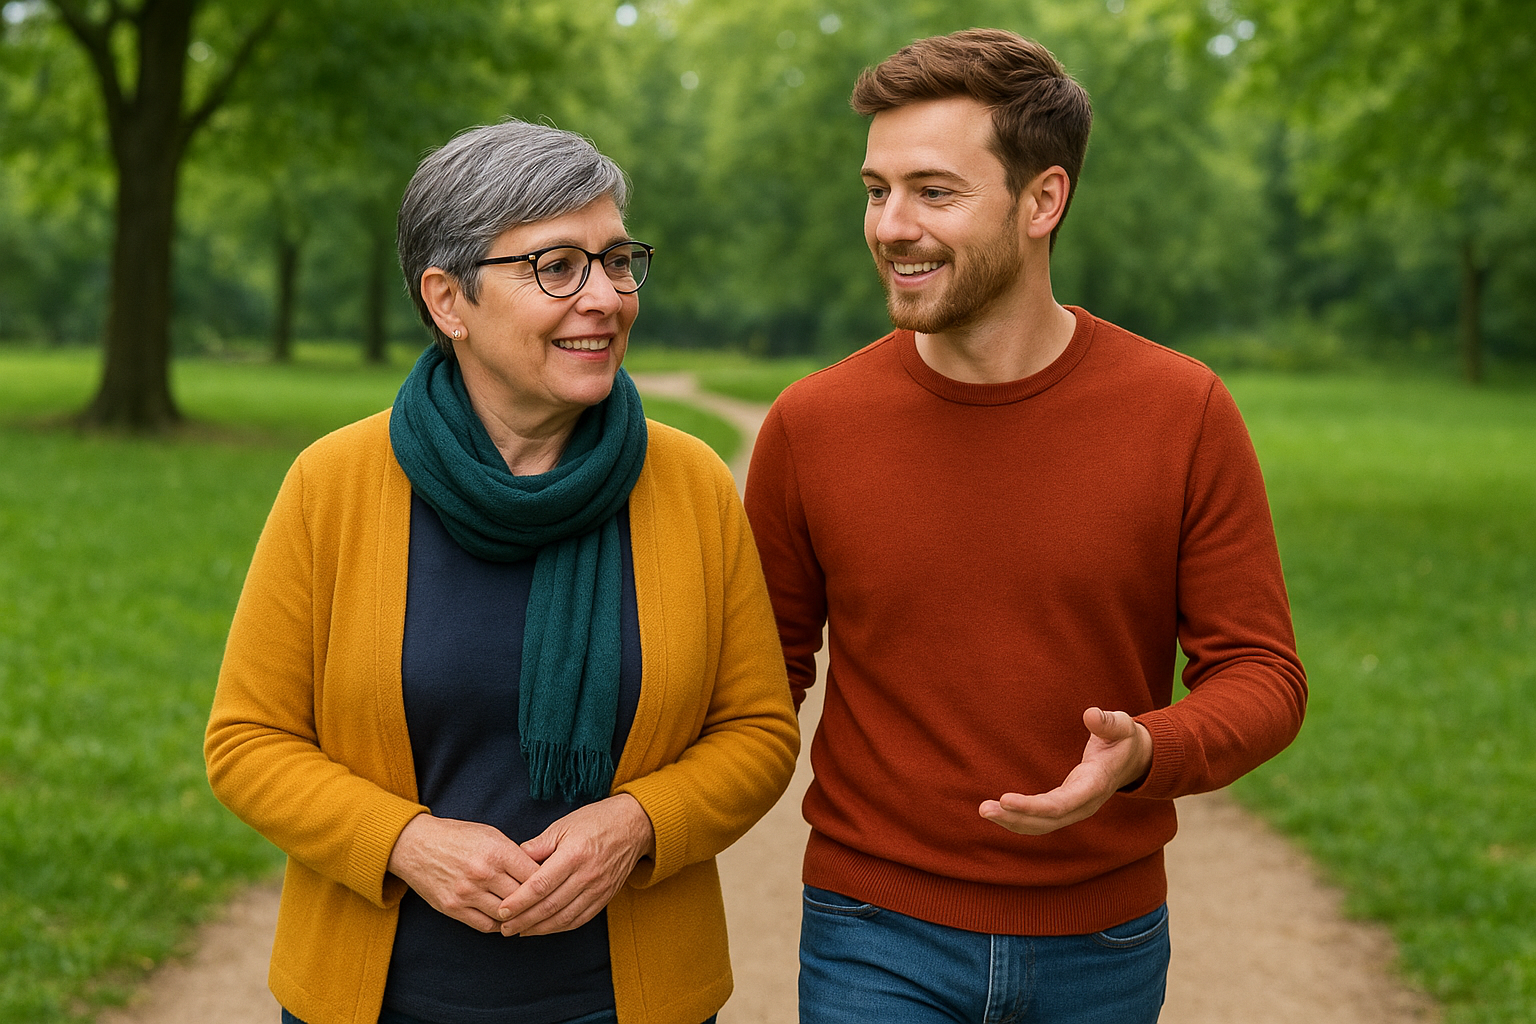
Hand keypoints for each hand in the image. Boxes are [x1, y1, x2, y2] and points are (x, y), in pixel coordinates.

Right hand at [386, 814, 540, 932]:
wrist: (415, 845)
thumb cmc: (457, 836)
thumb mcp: (490, 834)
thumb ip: (514, 853)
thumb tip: (540, 871)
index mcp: (496, 851)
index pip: (535, 875)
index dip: (548, 882)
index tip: (555, 885)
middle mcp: (482, 874)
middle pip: (523, 898)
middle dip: (536, 901)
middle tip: (547, 903)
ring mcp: (467, 894)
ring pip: (506, 915)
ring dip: (518, 916)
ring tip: (528, 913)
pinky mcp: (453, 909)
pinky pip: (485, 926)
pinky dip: (500, 925)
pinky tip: (506, 919)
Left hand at [495, 793, 654, 936]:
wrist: (634, 825)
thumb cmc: (596, 821)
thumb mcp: (563, 825)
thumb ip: (537, 846)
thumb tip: (512, 862)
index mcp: (574, 855)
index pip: (540, 885)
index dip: (519, 901)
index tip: (502, 910)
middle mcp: (587, 875)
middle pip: (550, 906)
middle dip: (524, 920)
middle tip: (504, 927)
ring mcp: (598, 889)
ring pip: (564, 917)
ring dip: (539, 928)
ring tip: (520, 931)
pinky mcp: (605, 897)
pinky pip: (580, 919)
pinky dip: (560, 927)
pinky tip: (544, 928)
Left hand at [979, 707, 1152, 835]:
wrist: (1134, 760)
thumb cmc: (1123, 739)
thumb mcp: (1122, 726)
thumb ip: (1108, 722)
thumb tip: (1090, 714)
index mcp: (1096, 784)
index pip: (1062, 802)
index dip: (1034, 806)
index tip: (1005, 799)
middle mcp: (1085, 803)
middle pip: (1049, 819)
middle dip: (1016, 817)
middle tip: (984, 809)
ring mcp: (1076, 808)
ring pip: (1043, 825)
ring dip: (1013, 822)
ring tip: (984, 810)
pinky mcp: (1067, 806)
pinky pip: (1042, 820)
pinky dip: (1020, 819)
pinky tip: (998, 812)